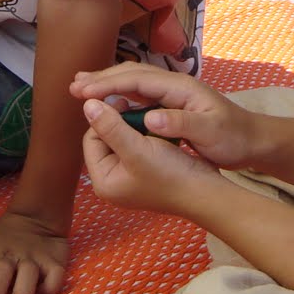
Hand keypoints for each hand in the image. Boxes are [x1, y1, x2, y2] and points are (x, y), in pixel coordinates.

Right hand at [69, 64, 261, 170]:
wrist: (254, 141)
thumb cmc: (234, 137)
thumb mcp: (210, 132)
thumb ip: (180, 125)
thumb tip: (149, 119)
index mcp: (180, 87)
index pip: (137, 79)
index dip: (108, 84)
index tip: (83, 92)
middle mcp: (174, 85)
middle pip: (132, 74)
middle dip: (102, 78)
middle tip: (72, 85)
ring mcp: (173, 94)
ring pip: (134, 83)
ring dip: (108, 84)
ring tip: (82, 88)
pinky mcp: (172, 105)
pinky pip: (140, 95)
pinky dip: (120, 95)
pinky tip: (109, 102)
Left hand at [80, 96, 221, 216]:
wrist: (205, 191)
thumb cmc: (170, 173)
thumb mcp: (136, 148)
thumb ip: (110, 126)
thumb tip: (87, 105)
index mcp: (104, 182)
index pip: (91, 140)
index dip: (104, 119)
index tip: (122, 102)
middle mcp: (113, 183)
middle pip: (106, 140)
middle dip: (120, 122)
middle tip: (134, 106)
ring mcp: (130, 179)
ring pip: (123, 141)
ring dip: (134, 126)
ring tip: (147, 116)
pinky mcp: (147, 173)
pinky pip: (138, 147)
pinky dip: (146, 135)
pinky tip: (157, 127)